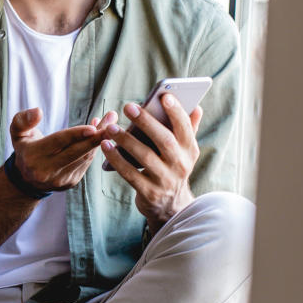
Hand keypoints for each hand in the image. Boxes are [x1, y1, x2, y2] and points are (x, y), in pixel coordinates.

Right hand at [9, 107, 114, 193]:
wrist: (27, 178)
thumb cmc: (25, 148)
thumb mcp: (17, 132)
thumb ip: (23, 120)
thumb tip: (38, 111)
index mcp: (33, 156)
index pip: (58, 143)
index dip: (76, 134)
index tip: (94, 126)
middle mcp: (47, 171)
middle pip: (76, 151)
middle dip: (97, 136)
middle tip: (112, 120)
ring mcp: (60, 179)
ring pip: (84, 157)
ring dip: (99, 140)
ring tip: (109, 123)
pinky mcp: (70, 182)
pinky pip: (86, 163)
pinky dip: (94, 148)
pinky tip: (99, 135)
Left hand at [100, 95, 203, 227]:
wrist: (170, 207)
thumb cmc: (173, 169)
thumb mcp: (185, 153)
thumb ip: (188, 130)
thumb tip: (196, 107)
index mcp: (190, 151)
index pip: (185, 128)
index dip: (176, 112)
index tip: (164, 96)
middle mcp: (181, 165)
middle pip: (164, 141)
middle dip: (146, 122)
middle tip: (129, 106)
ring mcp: (165, 180)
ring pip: (144, 157)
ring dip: (126, 140)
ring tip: (111, 128)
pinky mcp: (149, 193)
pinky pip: (129, 174)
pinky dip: (116, 159)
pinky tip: (105, 146)